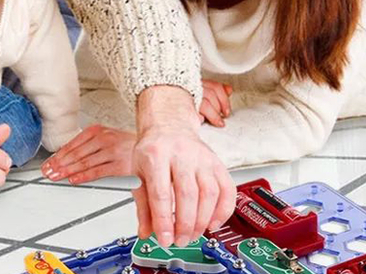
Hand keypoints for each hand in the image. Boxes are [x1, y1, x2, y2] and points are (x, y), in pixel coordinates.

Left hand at [41, 125, 136, 183]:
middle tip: (48, 172)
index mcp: (97, 130)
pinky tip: (74, 179)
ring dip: (68, 171)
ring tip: (57, 176)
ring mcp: (112, 151)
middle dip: (59, 164)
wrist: (152, 144)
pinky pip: (98, 171)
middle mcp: (104, 139)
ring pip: (85, 162)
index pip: (72, 144)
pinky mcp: (120, 165)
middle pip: (76, 153)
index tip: (48, 164)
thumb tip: (65, 156)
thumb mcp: (105, 137)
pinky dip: (84, 176)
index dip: (58, 155)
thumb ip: (87, 145)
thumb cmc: (125, 144)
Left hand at [132, 86, 235, 247]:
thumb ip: (143, 205)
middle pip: (187, 194)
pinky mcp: (217, 162)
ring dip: (203, 220)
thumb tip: (147, 232)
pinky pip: (227, 189)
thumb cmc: (153, 150)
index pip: (160, 193)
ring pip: (209, 193)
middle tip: (180, 240)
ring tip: (193, 234)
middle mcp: (181, 155)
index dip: (163, 220)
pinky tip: (213, 223)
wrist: (169, 126)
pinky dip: (223, 210)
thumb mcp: (138, 173)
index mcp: (156, 155)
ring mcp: (202, 158)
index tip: (164, 239)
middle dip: (185, 224)